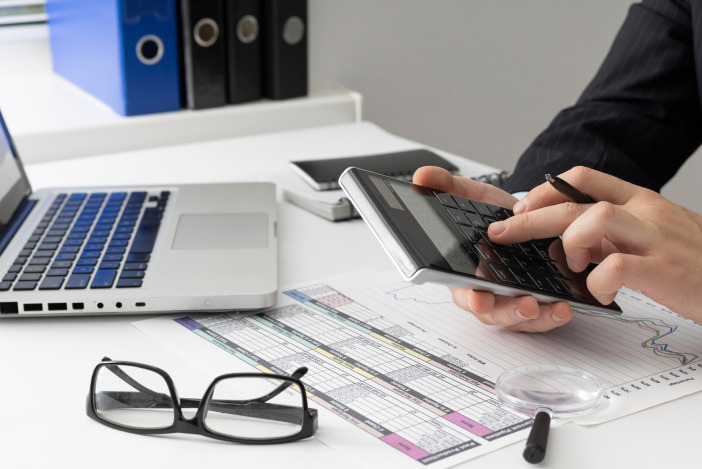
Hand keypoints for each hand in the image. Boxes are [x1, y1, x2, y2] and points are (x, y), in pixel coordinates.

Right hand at [413, 166, 572, 331]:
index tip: (478, 298)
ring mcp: (508, 301)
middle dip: (508, 312)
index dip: (469, 298)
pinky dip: (552, 316)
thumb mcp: (469, 195)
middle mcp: (484, 292)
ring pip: (516, 319)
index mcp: (462, 272)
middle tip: (526, 304)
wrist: (523, 219)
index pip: (461, 291)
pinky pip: (540, 319)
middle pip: (491, 312)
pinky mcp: (532, 303)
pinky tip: (564, 307)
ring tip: (554, 308)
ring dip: (535, 319)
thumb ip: (447, 186)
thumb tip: (422, 176)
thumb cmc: (491, 216)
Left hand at [489, 166, 701, 321]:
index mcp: (640, 200)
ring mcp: (656, 239)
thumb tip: (569, 238)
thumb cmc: (695, 261)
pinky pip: (617, 266)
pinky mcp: (664, 270)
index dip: (545, 188)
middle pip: (575, 201)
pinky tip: (599, 291)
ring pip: (595, 217)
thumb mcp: (653, 233)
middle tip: (503, 231)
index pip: (584, 177)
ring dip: (570, 241)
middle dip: (530, 216)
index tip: (521, 205)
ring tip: (572, 264)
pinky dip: (597, 280)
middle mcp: (645, 212)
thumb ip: (613, 232)